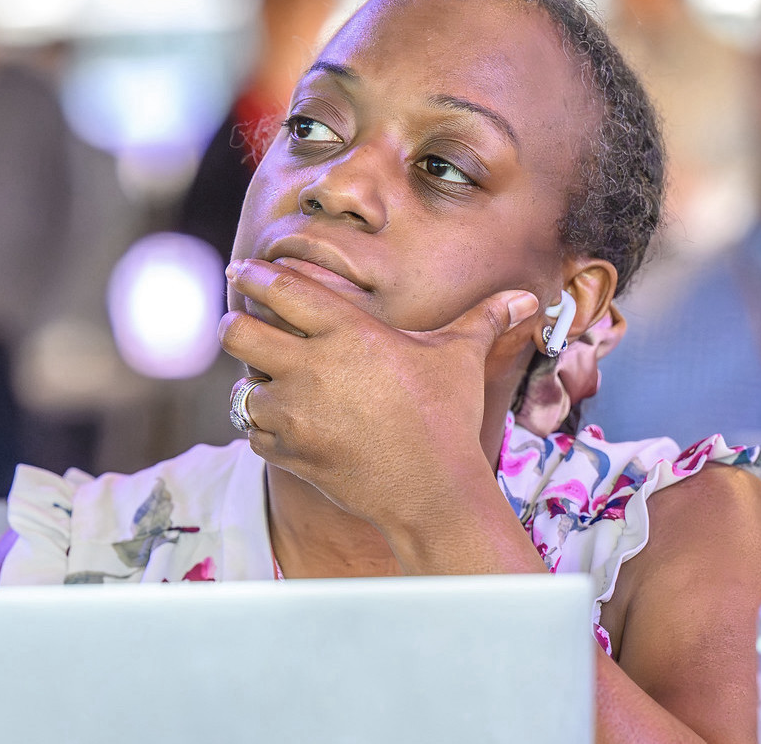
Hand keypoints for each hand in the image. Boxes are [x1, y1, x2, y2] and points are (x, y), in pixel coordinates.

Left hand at [219, 258, 540, 539]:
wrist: (432, 491)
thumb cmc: (447, 419)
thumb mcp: (461, 360)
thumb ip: (482, 321)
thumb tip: (527, 297)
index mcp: (347, 332)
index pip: (281, 288)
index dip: (255, 274)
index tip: (242, 268)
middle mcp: (311, 367)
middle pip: (237, 332)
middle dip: (234, 327)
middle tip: (239, 326)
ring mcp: (294, 412)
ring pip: (241, 387)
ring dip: (252, 386)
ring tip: (269, 385)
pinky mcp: (288, 451)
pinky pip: (253, 433)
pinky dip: (263, 430)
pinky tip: (284, 426)